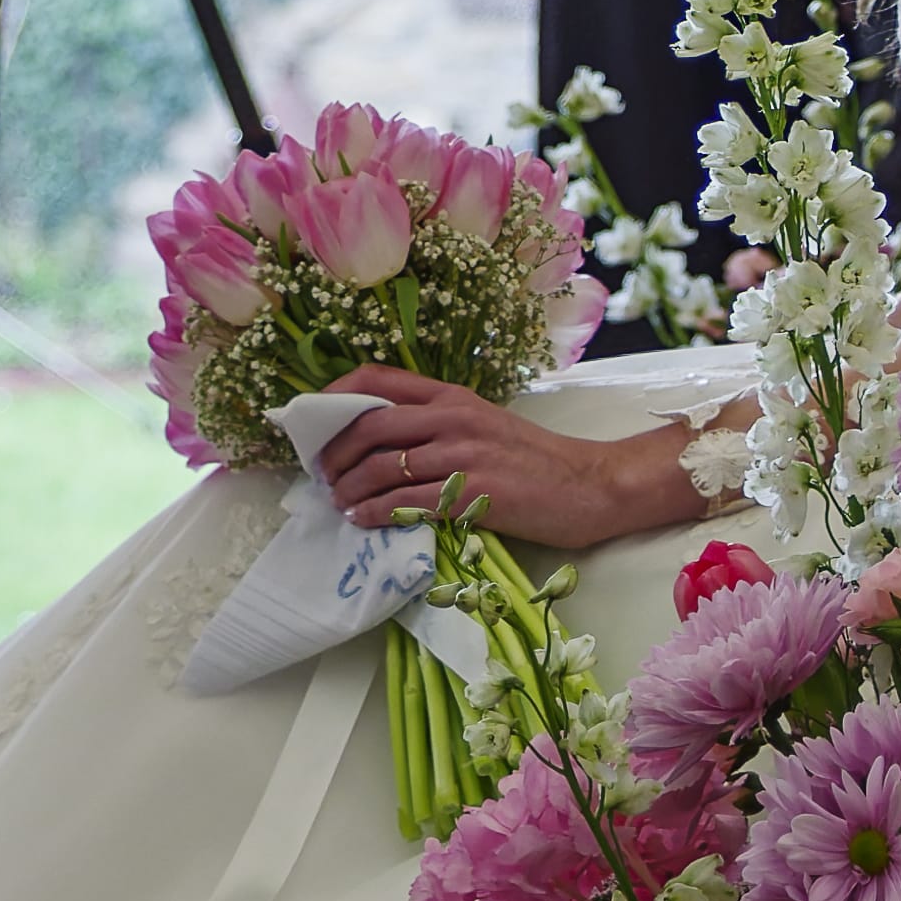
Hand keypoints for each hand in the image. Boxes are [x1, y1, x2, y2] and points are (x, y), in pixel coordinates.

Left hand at [319, 369, 690, 550]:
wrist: (589, 486)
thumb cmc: (535, 461)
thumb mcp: (483, 425)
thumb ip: (437, 425)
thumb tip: (378, 442)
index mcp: (452, 395)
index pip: (376, 379)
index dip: (333, 396)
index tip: (311, 420)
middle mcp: (452, 417)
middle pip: (368, 425)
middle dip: (333, 453)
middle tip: (321, 475)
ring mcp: (462, 454)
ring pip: (381, 466)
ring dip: (349, 489)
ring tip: (340, 503)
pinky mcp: (471, 493)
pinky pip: (406, 501)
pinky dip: (375, 513)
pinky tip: (365, 521)